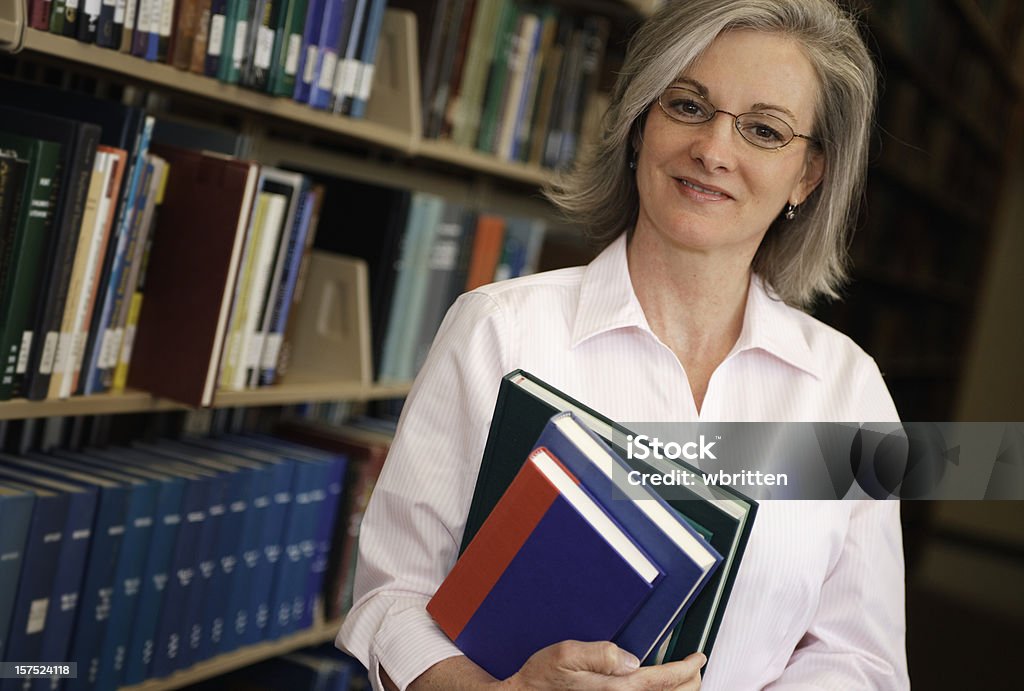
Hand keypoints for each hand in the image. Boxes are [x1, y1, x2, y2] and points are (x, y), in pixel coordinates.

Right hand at [500, 640, 704, 689]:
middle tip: (694, 667)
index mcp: (617, 689)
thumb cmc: (542, 678)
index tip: (698, 658)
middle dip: (690, 682)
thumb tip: (632, 658)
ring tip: (681, 679)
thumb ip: (600, 653)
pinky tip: (654, 688)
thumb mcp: (566, 654)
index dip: (688, 669)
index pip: (666, 680)